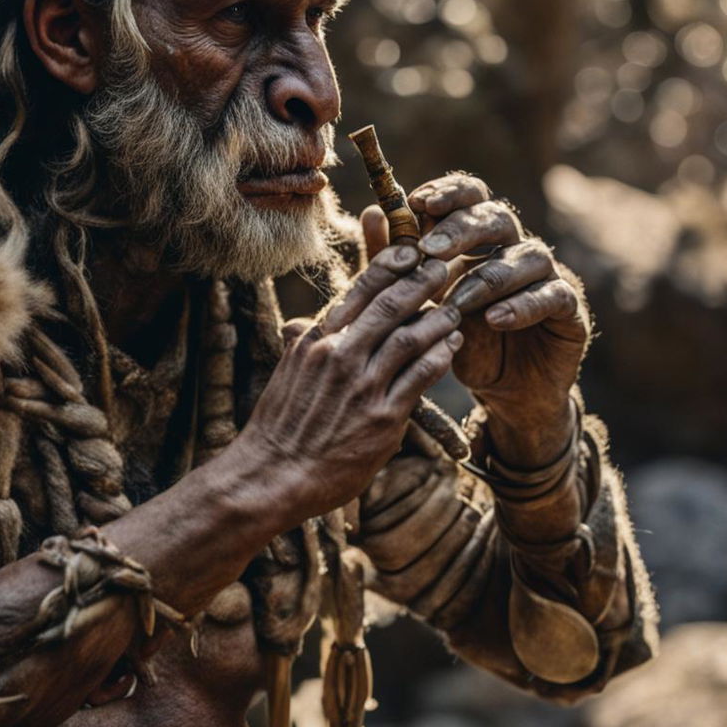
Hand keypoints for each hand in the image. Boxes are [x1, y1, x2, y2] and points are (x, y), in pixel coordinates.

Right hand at [236, 244, 461, 525]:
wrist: (271, 476)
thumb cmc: (279, 429)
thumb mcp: (285, 376)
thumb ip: (300, 347)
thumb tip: (301, 327)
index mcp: (315, 341)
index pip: (359, 289)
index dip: (390, 264)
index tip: (411, 250)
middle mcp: (338, 355)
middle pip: (390, 304)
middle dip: (423, 281)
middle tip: (444, 268)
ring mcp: (361, 386)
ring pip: (409, 337)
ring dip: (438, 319)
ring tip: (455, 310)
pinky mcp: (381, 418)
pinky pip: (420, 376)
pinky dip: (439, 356)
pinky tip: (451, 346)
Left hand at [400, 172, 589, 439]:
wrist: (503, 395)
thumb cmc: (462, 343)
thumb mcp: (423, 306)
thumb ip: (399, 263)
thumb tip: (370, 213)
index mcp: (482, 240)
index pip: (472, 198)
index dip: (450, 193)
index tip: (419, 202)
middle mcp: (517, 249)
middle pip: (499, 217)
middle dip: (463, 230)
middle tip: (430, 250)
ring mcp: (548, 276)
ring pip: (529, 255)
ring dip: (489, 276)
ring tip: (457, 302)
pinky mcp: (569, 309)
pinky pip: (554, 295)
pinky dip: (524, 305)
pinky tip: (496, 320)